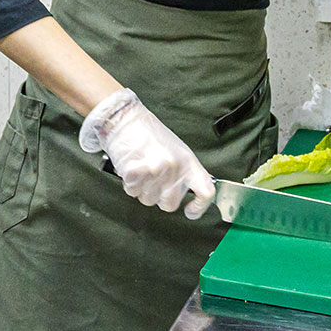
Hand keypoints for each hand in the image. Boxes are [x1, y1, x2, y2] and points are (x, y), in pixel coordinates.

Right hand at [80, 89, 215, 217]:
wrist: (125, 119)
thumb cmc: (149, 134)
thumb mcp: (176, 150)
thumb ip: (184, 172)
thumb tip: (188, 194)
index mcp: (188, 161)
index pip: (205, 192)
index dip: (199, 207)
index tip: (191, 211)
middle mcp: (174, 167)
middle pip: (170, 204)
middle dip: (160, 197)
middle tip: (154, 181)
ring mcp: (154, 170)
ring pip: (149, 200)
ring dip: (143, 190)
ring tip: (141, 170)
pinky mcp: (135, 171)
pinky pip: (132, 192)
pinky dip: (130, 184)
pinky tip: (131, 169)